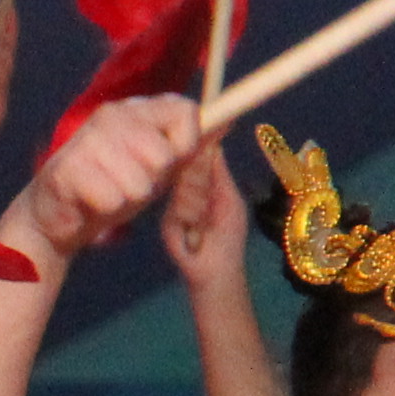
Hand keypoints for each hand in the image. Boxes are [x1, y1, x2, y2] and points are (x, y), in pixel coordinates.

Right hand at [24, 94, 194, 267]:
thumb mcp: (160, 168)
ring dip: (128, 200)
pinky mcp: (66, 169)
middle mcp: (112, 115)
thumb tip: (228, 119)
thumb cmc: (115, 188)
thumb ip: (190, 146)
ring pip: (139, 183)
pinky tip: (89, 203)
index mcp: (138, 109)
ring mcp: (87, 140)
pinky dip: (105, 210)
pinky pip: (112, 199)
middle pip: (164, 155)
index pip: (184, 111)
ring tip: (109, 194)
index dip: (187, 143)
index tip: (172, 161)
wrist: (58, 217)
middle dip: (154, 181)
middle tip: (130, 183)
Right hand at [156, 133, 247, 290]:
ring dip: (200, 204)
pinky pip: (179, 207)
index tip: (206, 126)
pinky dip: (192, 217)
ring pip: (185, 187)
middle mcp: (185, 191)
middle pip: (190, 168)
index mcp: (201, 183)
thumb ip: (217, 172)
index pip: (196, 157)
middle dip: (203, 181)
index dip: (198, 144)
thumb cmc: (227, 234)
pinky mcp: (166, 221)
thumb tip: (213, 141)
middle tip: (210, 206)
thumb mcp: (228, 197)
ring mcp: (174, 206)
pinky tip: (196, 231)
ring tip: (205, 223)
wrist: (216, 268)